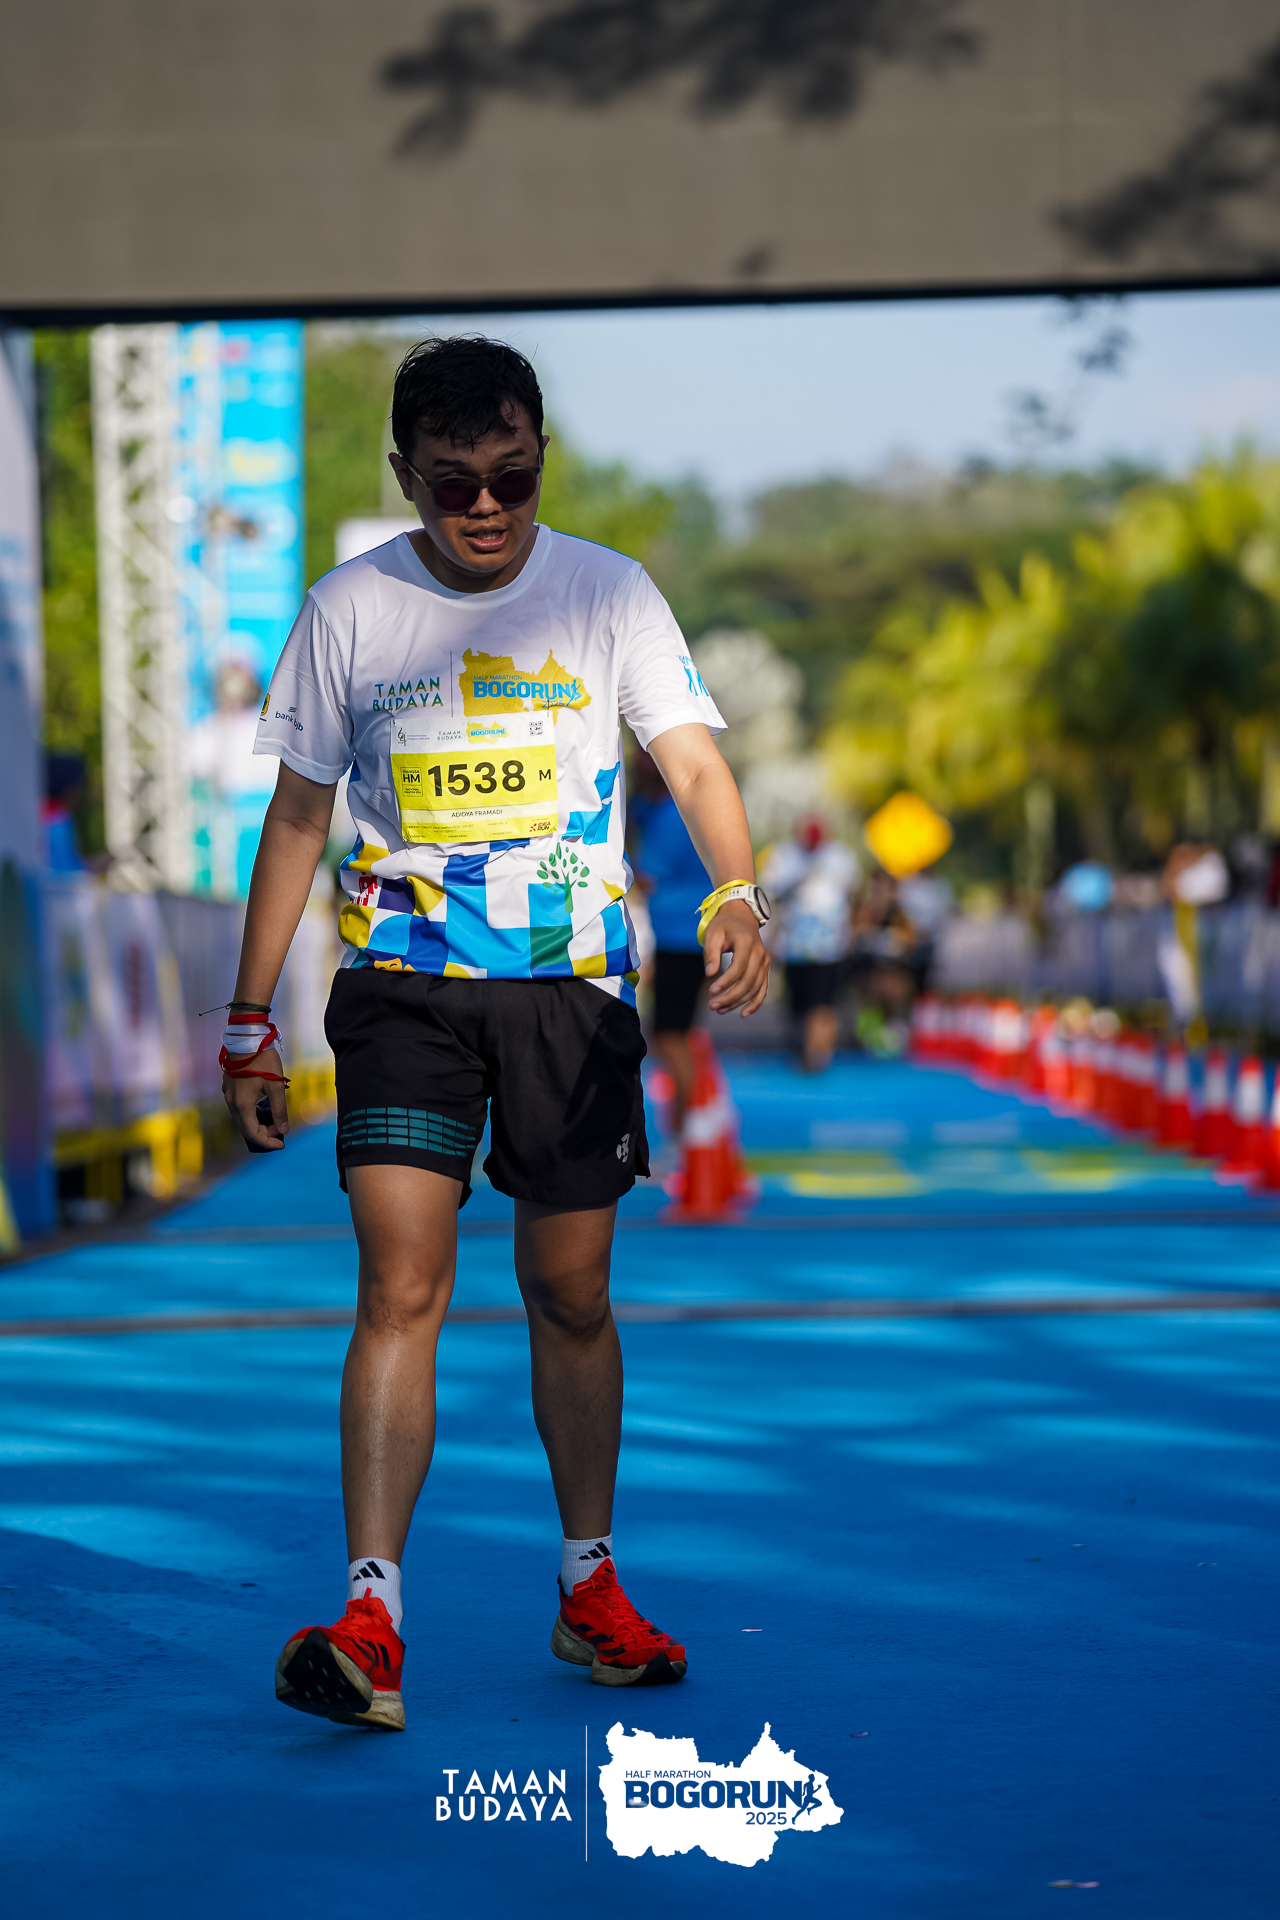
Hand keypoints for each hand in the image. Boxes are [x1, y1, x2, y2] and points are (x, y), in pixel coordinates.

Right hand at [222, 1050, 288, 1150]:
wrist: (247, 1039)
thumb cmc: (263, 1060)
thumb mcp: (276, 1086)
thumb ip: (279, 1110)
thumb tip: (283, 1130)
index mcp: (242, 1105)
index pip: (253, 1133)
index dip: (268, 1142)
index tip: (282, 1144)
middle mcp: (232, 1102)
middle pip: (245, 1128)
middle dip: (263, 1134)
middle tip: (280, 1134)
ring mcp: (228, 1094)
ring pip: (241, 1119)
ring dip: (256, 1124)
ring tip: (273, 1123)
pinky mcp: (229, 1087)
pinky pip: (238, 1108)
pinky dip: (250, 1115)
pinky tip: (262, 1111)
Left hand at [703, 901, 769, 1017]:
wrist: (742, 917)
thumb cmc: (724, 925)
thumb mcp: (713, 934)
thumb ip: (711, 953)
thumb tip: (710, 974)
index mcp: (746, 943)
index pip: (738, 967)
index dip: (726, 982)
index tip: (711, 991)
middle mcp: (759, 954)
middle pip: (748, 981)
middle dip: (730, 997)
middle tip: (712, 1006)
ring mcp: (764, 962)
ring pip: (755, 988)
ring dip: (738, 1002)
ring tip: (720, 1010)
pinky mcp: (764, 969)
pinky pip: (763, 989)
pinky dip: (755, 1003)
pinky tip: (743, 1014)